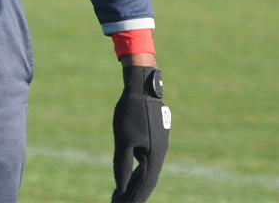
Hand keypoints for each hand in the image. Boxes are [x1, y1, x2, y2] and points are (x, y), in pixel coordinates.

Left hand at [111, 65, 168, 201]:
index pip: (146, 185)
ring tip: (118, 196)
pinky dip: (135, 171)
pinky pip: (144, 161)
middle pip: (146, 180)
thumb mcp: (123, 140)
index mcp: (155, 155)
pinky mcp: (153, 138)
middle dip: (132, 194)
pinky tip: (127, 177)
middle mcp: (160, 152)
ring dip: (133, 184)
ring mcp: (157, 145)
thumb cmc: (131, 111)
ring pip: (145, 171)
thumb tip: (120, 187)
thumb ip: (121, 164)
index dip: (134, 198)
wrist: (141, 86)